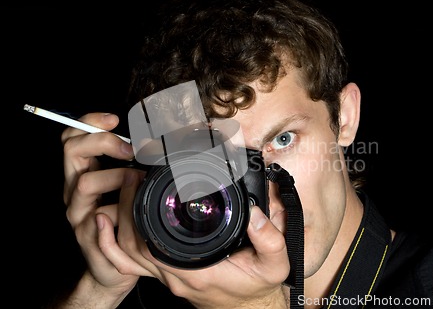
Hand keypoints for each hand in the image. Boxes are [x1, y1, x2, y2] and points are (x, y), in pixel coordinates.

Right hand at [61, 112, 152, 305]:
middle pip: (72, 150)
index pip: (74, 136)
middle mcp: (74, 189)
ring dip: (115, 177)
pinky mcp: (86, 235)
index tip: (115, 119)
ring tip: (138, 181)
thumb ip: (136, 162)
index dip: (90, 122)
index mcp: (83, 172)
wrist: (113, 266)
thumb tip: (159, 137)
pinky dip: (114, 211)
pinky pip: (95, 219)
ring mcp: (78, 212)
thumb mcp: (130, 185)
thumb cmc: (126, 220)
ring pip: (84, 183)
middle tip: (130, 150)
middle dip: (102, 142)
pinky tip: (130, 208)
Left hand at [108, 172, 290, 308]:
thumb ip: (269, 238)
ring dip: (123, 222)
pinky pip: (137, 262)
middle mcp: (177, 277)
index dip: (137, 212)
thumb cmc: (258, 288)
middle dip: (124, 208)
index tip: (139, 183)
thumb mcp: (274, 264)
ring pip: (130, 253)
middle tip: (130, 178)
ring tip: (128, 191)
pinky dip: (125, 241)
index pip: (150, 243)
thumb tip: (255, 214)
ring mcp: (170, 279)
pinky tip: (126, 221)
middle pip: (132, 245)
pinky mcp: (171, 277)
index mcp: (197, 272)